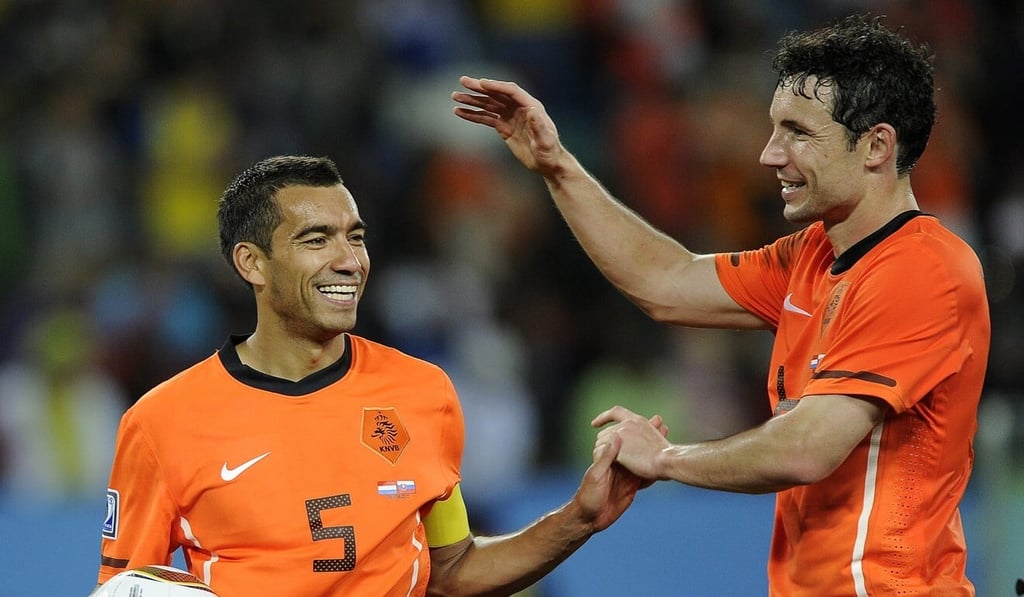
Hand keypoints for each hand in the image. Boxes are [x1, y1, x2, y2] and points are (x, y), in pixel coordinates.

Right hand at [452, 76, 563, 175]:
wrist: (548, 164)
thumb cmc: (550, 152)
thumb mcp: (546, 141)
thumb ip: (539, 126)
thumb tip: (532, 109)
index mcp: (531, 106)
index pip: (511, 91)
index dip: (496, 86)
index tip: (481, 83)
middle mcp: (519, 107)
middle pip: (496, 94)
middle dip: (479, 88)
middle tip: (463, 81)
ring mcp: (510, 116)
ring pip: (488, 105)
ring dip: (472, 100)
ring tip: (455, 97)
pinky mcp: (504, 126)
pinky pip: (486, 118)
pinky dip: (473, 115)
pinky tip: (460, 112)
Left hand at [573, 413, 669, 532]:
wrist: (588, 520)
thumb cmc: (588, 496)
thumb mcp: (596, 475)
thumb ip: (606, 457)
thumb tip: (615, 436)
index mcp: (607, 458)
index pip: (623, 440)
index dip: (635, 430)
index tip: (647, 421)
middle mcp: (617, 464)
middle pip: (635, 447)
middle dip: (648, 437)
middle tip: (662, 425)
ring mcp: (625, 475)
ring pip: (642, 460)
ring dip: (652, 451)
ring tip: (666, 440)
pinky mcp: (630, 487)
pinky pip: (643, 476)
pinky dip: (653, 470)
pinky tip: (665, 464)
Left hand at [592, 406, 671, 481]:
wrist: (668, 461)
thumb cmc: (667, 454)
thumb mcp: (657, 436)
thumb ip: (649, 430)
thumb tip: (656, 424)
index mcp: (637, 420)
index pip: (615, 412)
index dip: (604, 417)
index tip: (594, 423)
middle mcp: (627, 424)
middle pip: (605, 432)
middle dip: (605, 443)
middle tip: (607, 455)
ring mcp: (621, 435)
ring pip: (601, 443)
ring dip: (602, 452)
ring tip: (608, 463)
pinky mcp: (617, 449)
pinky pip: (601, 452)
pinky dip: (601, 459)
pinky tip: (605, 467)